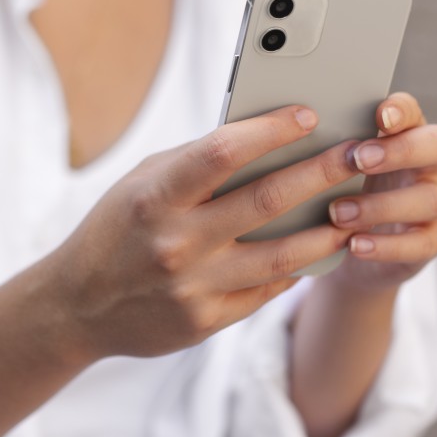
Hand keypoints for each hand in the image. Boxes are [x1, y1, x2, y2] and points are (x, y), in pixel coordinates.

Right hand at [54, 106, 360, 363]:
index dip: (271, 130)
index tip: (309, 115)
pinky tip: (323, 247)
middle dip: (322, 171)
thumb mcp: (143, 183)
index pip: (222, 152)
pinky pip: (268, 289)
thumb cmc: (116, 229)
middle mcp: (175, 242)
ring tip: (358, 207)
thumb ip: (196, 164)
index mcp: (155, 197)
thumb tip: (264, 139)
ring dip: (328, 227)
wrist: (77, 306)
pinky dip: (300, 266)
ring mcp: (192, 287)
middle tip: (359, 152)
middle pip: (266, 201)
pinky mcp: (205, 321)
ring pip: (282, 253)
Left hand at [327, 92, 436, 292]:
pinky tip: (354, 244)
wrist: (348, 243)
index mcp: (402, 132)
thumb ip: (320, 142)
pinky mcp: (430, 240)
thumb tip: (280, 121)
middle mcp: (426, 163)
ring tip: (338, 212)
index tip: (379, 115)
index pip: (412, 111)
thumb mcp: (327, 163)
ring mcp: (433, 202)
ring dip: (381, 205)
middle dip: (400, 151)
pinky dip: (386, 245)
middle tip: (359, 159)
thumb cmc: (334, 187)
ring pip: (430, 199)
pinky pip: (420, 243)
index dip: (401, 110)